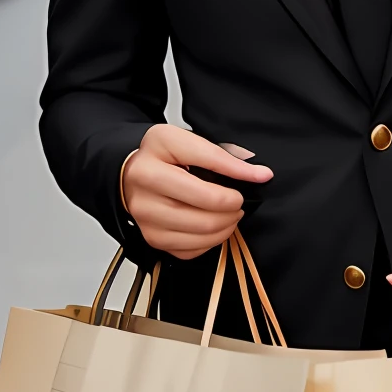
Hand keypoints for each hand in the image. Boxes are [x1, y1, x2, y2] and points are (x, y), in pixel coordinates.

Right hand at [121, 126, 272, 260]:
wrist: (130, 177)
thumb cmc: (162, 158)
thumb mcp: (188, 142)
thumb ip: (223, 154)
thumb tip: (258, 174)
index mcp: (157, 146)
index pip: (208, 159)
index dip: (240, 171)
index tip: (261, 176)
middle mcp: (146, 181)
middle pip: (206, 202)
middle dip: (234, 204)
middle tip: (239, 200)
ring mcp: (146, 214)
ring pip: (202, 229)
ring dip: (227, 224)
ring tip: (230, 214)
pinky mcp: (151, 238)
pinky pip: (192, 249)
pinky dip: (211, 241)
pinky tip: (212, 227)